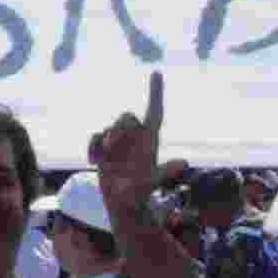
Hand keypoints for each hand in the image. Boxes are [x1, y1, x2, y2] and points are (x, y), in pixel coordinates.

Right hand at [88, 71, 185, 216]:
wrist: (123, 205)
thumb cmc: (140, 196)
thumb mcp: (152, 183)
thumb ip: (165, 172)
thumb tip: (185, 163)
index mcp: (150, 142)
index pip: (154, 112)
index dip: (156, 92)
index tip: (157, 72)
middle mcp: (137, 139)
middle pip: (127, 117)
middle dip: (118, 128)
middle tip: (111, 147)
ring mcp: (121, 144)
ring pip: (110, 127)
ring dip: (104, 141)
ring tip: (103, 160)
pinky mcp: (106, 151)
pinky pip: (96, 137)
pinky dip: (92, 147)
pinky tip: (93, 163)